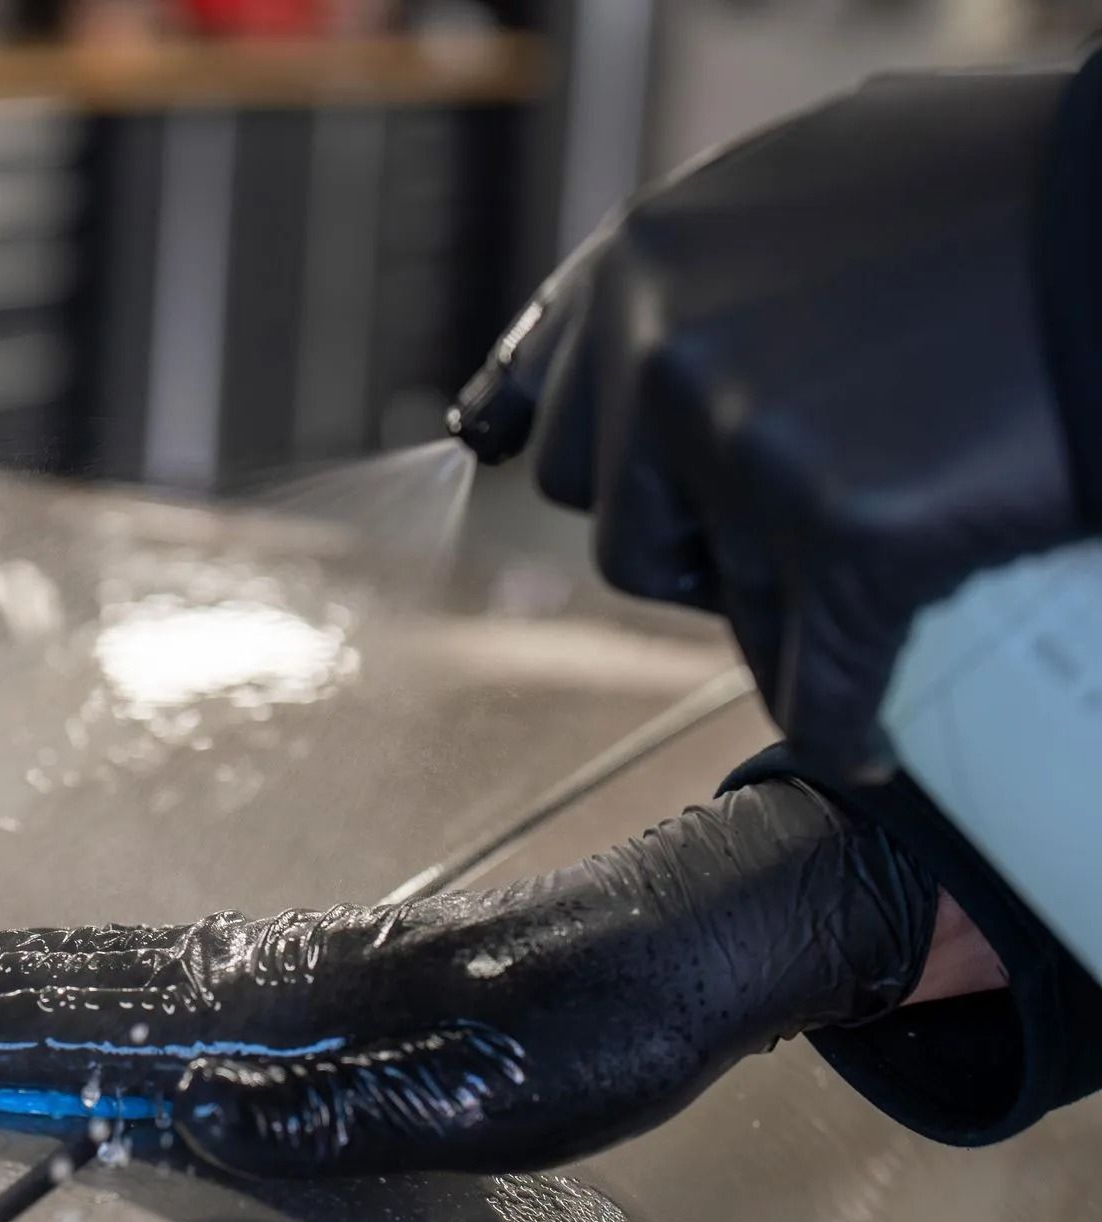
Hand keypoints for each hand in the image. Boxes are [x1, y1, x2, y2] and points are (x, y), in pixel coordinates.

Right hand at [0, 778, 935, 1175]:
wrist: (675, 937)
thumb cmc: (599, 1029)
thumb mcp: (493, 1096)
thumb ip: (334, 1110)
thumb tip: (184, 1108)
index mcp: (292, 1003)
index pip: (84, 1021)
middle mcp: (261, 963)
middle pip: (56, 972)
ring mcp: (276, 951)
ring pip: (91, 956)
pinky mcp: (302, 957)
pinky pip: (148, 959)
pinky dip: (60, 967)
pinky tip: (38, 979)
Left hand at [459, 69, 1082, 775]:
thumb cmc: (992, 193)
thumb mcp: (799, 180)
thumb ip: (681, 274)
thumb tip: (535, 392)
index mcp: (643, 264)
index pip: (544, 414)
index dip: (590, 467)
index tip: (607, 499)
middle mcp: (662, 351)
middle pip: (617, 525)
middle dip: (694, 545)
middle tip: (787, 532)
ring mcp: (745, 446)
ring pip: (719, 606)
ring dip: (779, 620)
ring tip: (856, 594)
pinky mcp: (845, 533)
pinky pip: (813, 687)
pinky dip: (842, 725)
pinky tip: (869, 734)